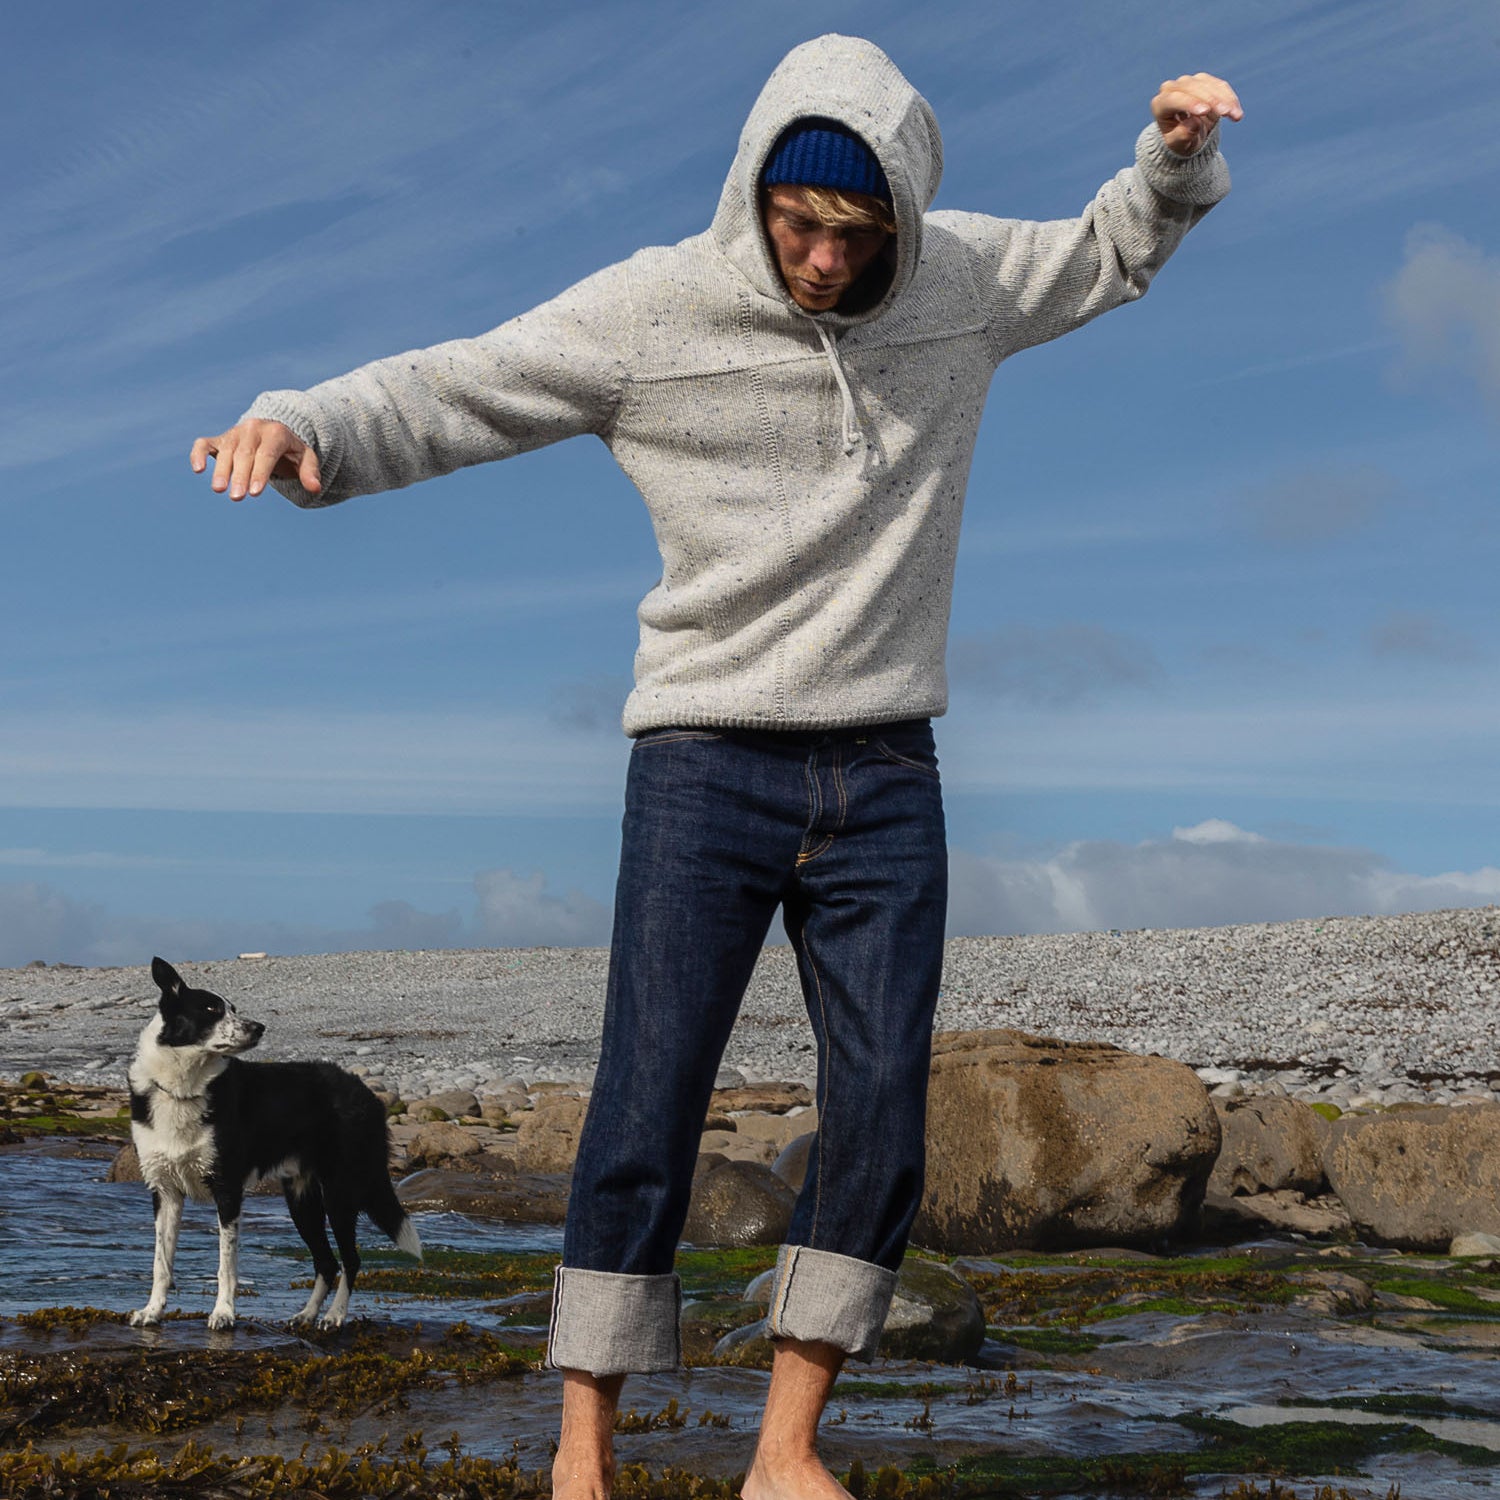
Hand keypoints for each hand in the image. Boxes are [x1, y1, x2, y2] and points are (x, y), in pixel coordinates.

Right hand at [189, 419, 321, 500]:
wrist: (274, 430)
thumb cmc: (290, 450)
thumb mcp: (306, 457)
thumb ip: (310, 472)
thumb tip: (315, 488)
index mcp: (276, 433)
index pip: (266, 454)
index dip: (260, 473)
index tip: (254, 493)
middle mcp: (253, 429)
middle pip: (245, 454)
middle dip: (240, 476)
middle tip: (237, 497)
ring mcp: (235, 433)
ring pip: (226, 450)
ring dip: (221, 470)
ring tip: (219, 489)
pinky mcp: (220, 439)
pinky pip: (205, 443)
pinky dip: (199, 453)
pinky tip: (198, 469)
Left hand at [1151, 73, 1242, 156]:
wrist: (1186, 135)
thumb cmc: (1179, 141)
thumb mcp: (1178, 145)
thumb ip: (1182, 135)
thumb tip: (1194, 124)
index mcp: (1160, 104)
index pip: (1174, 99)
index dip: (1190, 103)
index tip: (1205, 111)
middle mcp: (1172, 89)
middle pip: (1193, 90)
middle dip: (1212, 100)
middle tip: (1227, 113)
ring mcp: (1189, 82)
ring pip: (1208, 85)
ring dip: (1225, 99)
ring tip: (1236, 116)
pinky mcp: (1204, 81)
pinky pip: (1219, 86)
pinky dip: (1229, 98)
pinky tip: (1237, 112)